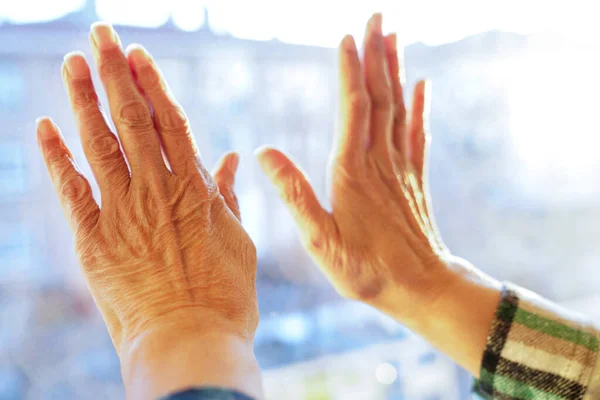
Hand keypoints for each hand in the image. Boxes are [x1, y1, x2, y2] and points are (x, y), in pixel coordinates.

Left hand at [37, 22, 260, 398]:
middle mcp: (156, 191)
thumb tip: (228, 158)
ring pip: (99, 144)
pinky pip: (71, 190)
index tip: (139, 55)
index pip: (170, 123)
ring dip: (84, 101)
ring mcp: (122, 214)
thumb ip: (228, 196)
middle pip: (131, 121)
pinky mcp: (93, 240)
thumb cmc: (225, 298)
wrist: (191, 344)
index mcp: (195, 190)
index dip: (152, 85)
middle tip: (101, 36)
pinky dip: (56, 157)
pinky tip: (44, 127)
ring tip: (73, 64)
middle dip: (115, 73)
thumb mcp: (239, 242)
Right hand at [256, 14, 500, 374]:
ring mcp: (400, 169)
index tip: (347, 37)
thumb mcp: (319, 239)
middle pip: (379, 97)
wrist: (420, 288)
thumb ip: (294, 194)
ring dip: (396, 71)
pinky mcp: (414, 181)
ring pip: (399, 109)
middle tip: (376, 17)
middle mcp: (379, 162)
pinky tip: (423, 85)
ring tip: (394, 37)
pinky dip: (420, 108)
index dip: (351, 71)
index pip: (353, 108)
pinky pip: (418, 136)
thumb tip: (265, 153)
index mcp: (352, 171)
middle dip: (377, 55)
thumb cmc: (365, 270)